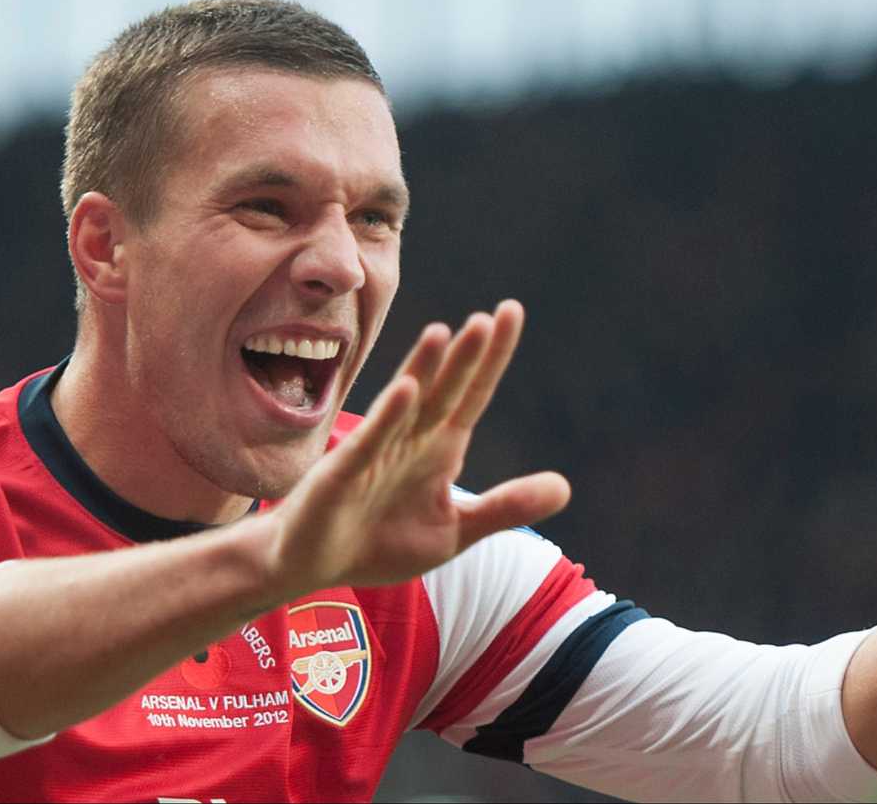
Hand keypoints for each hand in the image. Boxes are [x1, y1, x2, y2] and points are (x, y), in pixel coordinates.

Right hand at [264, 299, 570, 590]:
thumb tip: (565, 487)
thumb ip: (506, 507)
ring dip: (423, 369)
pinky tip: (408, 389)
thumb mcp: (455, 530)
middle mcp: (409, 439)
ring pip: (406, 405)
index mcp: (438, 448)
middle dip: (466, 356)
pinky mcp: (344, 474)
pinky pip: (371, 441)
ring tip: (444, 332)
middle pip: (445, 390)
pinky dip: (389, 416)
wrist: (311, 564)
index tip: (511, 311)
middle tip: (490, 317)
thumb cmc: (379, 542)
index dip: (492, 357)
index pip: (472, 394)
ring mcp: (375, 452)